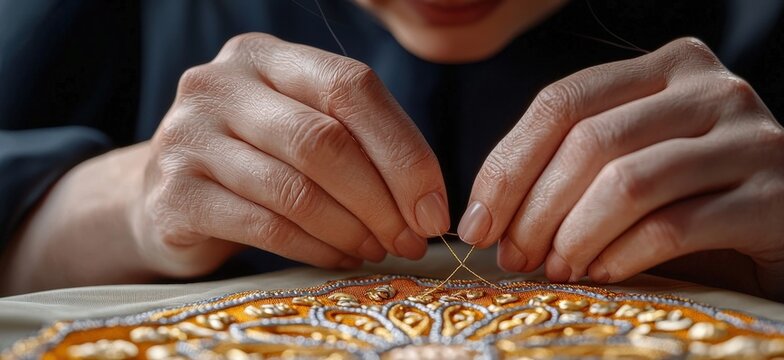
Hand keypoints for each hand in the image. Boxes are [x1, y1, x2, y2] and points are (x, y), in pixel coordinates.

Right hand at [135, 33, 450, 276]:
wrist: (164, 196)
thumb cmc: (256, 160)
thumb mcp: (301, 127)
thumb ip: (359, 143)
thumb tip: (428, 205)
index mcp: (265, 56)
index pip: (352, 87)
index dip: (403, 150)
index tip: (434, 207)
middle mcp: (220, 84)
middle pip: (325, 141)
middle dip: (382, 200)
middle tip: (410, 240)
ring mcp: (188, 136)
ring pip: (296, 189)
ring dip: (353, 230)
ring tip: (379, 251)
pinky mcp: (173, 195)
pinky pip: (266, 227)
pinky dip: (316, 249)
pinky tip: (341, 258)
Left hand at [460, 38, 783, 311]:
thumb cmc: (706, 205)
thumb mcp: (640, 167)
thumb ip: (579, 167)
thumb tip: (489, 215)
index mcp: (667, 67)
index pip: (563, 102)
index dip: (508, 165)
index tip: (476, 224)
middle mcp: (711, 87)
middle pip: (591, 141)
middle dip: (535, 208)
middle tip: (514, 258)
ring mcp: (750, 136)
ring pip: (629, 181)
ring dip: (574, 235)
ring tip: (555, 270)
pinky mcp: (777, 193)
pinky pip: (674, 225)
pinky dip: (623, 255)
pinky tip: (602, 275)